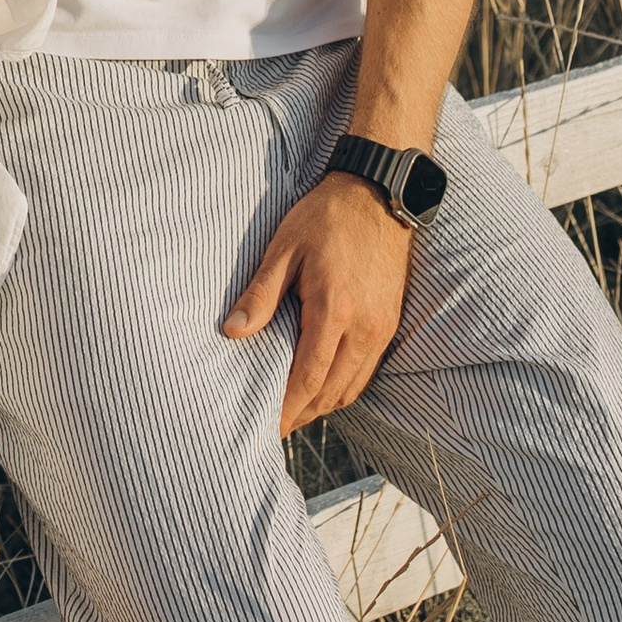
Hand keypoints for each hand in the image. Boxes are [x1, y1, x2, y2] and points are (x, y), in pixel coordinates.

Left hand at [221, 172, 413, 430]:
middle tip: (274, 424)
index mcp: (333, 311)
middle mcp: (362, 328)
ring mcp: (380, 328)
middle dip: (302, 414)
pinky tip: (323, 385)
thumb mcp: (284, 250)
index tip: (266, 426)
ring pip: (351, 387)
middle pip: (330, 392)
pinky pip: (366, 371)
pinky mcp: (390, 324)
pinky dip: (343, 386)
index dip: (286, 408)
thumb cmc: (325, 218)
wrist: (377, 195)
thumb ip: (259, 296)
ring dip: (323, 404)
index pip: (307, 379)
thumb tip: (231, 333)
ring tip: (294, 410)